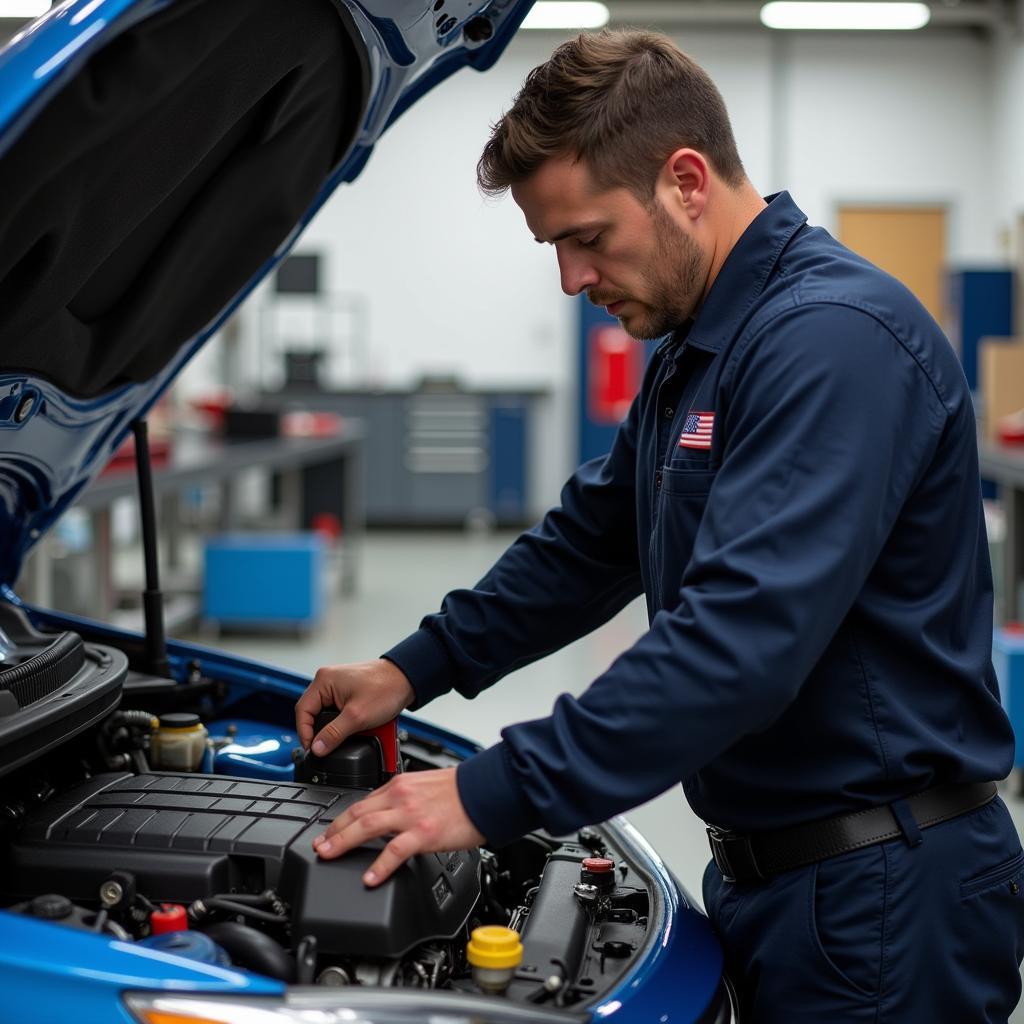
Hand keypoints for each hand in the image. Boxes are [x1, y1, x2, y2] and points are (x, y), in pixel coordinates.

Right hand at [296, 659, 414, 755]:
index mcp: (324, 680)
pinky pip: (338, 713)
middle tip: (327, 747)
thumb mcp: (357, 716)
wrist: (407, 680)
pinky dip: (345, 723)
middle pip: (313, 713)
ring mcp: (338, 687)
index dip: (305, 733)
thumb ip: (334, 734)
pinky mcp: (348, 693)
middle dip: (321, 732)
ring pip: (326, 715)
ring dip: (335, 728)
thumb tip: (317, 748)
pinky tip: (353, 730)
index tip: (313, 749)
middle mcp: (328, 681)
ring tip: (344, 737)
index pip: (303, 711)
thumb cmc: (386, 688)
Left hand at [312, 767, 484, 884]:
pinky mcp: (424, 833)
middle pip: (357, 813)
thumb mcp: (425, 786)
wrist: (485, 790)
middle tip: (319, 846)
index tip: (329, 832)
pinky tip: (370, 878)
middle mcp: (401, 796)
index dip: (341, 819)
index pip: (362, 802)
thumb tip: (389, 815)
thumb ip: (404, 799)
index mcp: (400, 785)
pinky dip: (379, 866)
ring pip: (367, 827)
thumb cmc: (461, 790)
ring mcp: (411, 815)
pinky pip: (394, 851)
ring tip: (329, 856)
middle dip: (333, 831)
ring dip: (343, 842)